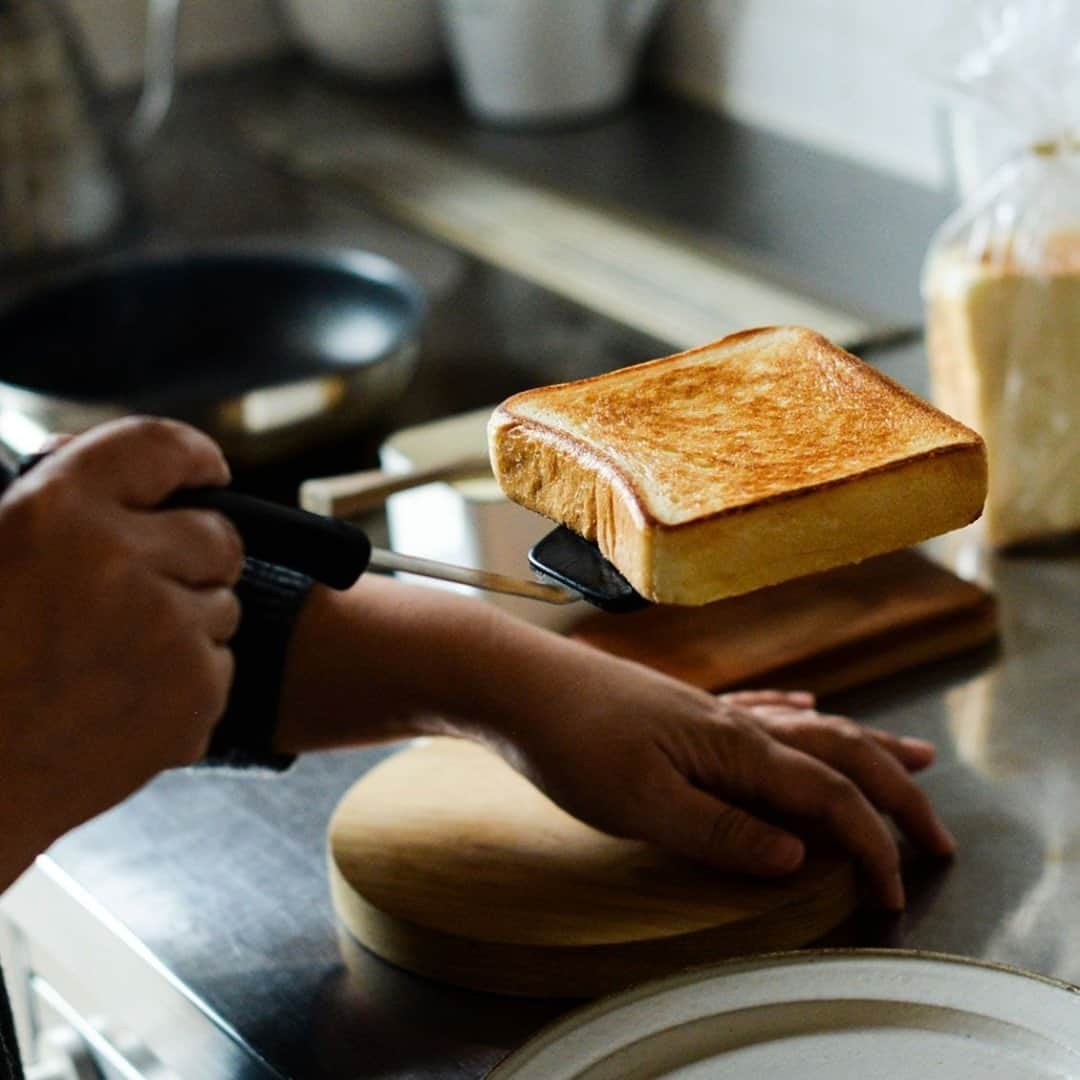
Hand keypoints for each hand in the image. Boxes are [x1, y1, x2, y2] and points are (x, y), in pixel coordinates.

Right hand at [0, 418, 242, 886]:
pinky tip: (125, 701)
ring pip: (222, 605)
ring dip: (188, 622)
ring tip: (114, 658)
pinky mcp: (195, 692)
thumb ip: (51, 506)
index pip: (158, 448)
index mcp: (55, 511)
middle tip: (150, 587)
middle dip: (196, 556)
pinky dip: (188, 681)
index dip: (192, 458)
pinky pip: (221, 665)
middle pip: (217, 536)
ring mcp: (166, 629)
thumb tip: (110, 475)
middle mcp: (120, 559)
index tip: (209, 472)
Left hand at [495, 654, 953, 910]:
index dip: (871, 844)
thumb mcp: (643, 805)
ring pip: (811, 727)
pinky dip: (799, 715)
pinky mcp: (683, 708)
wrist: (518, 683)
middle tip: (937, 832)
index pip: (828, 798)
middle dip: (894, 794)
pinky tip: (807, 705)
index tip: (897, 890)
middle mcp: (735, 723)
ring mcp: (710, 711)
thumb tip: (797, 854)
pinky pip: (764, 708)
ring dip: (864, 748)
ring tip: (909, 757)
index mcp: (735, 749)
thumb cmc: (572, 744)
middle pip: (839, 753)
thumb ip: (722, 832)